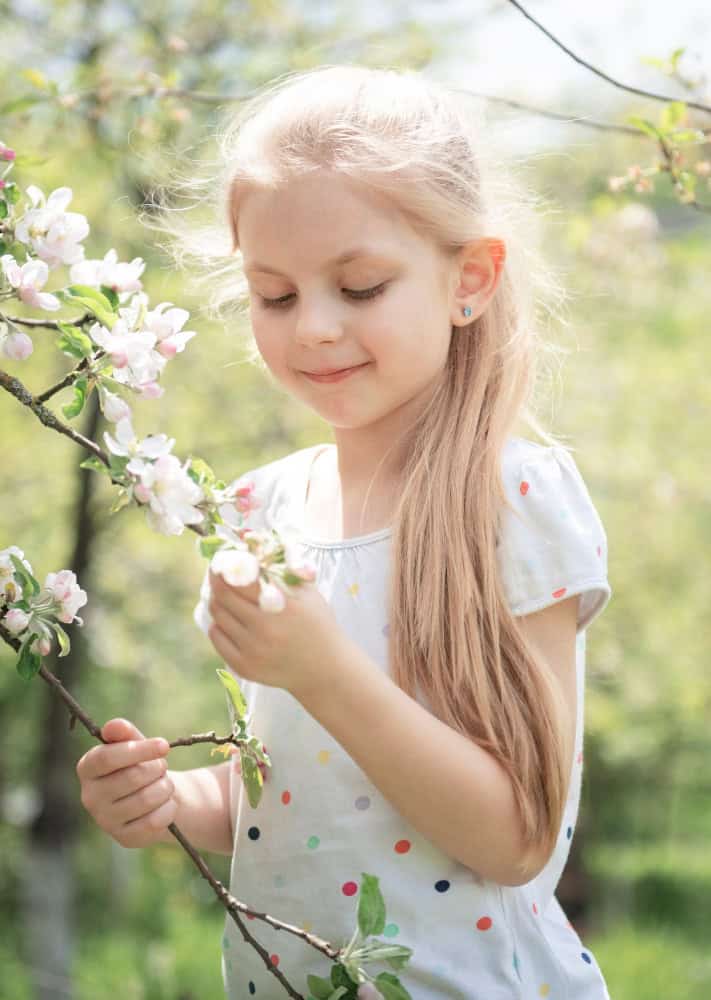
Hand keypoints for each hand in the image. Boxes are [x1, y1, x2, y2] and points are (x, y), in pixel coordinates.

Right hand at [75, 718, 175, 848]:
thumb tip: (114, 726)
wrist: (153, 795)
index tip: (164, 745)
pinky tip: (166, 803)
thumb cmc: (139, 763)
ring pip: (146, 799)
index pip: (106, 757)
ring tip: (164, 783)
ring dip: (165, 787)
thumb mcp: (133, 743)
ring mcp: (105, 820)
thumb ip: (123, 732)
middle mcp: (89, 796)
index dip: (139, 750)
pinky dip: (169, 808)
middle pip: (131, 777)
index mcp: (87, 768)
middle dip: (157, 768)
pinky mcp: (124, 838)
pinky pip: (155, 821)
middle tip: (162, 767)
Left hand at [207, 568, 344, 699]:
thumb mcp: (308, 592)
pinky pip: (217, 638)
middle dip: (217, 581)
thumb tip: (252, 544)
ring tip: (223, 595)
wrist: (325, 669)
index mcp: (283, 606)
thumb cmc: (317, 624)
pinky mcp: (245, 667)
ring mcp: (254, 650)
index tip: (221, 560)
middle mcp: (265, 629)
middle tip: (217, 574)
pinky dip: (218, 624)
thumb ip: (283, 569)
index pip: (240, 579)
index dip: (226, 565)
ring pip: (218, 615)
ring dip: (216, 601)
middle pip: (223, 596)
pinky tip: (228, 619)